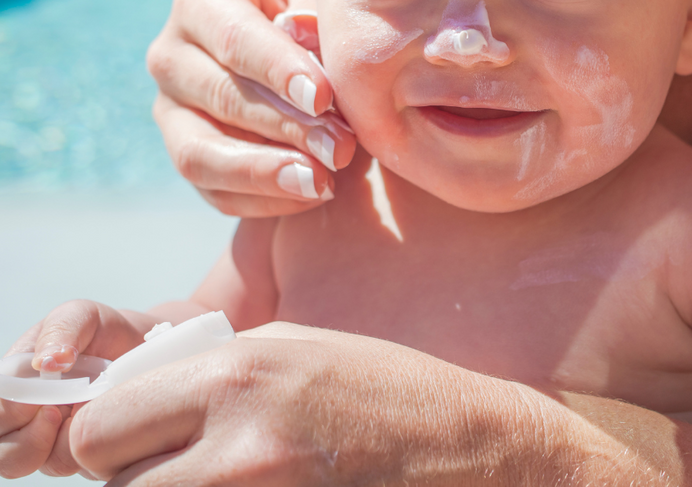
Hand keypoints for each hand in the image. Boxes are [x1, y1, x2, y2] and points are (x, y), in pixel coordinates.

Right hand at [0, 300, 152, 478]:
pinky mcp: (83, 452)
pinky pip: (83, 465)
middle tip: (58, 414)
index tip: (39, 404)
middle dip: (28, 442)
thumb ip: (61, 329)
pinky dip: (97, 448)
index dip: (9, 416)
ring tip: (87, 415)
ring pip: (43, 464)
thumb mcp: (81, 315)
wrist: (142, 347)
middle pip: (5, 453)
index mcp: (15, 385)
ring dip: (65, 446)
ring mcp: (53, 439)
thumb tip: (45, 361)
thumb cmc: (102, 331)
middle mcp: (26, 418)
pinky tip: (111, 421)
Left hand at [66, 323, 568, 485]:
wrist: (464, 448)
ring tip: (224, 473)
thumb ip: (210, 368)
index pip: (100, 426)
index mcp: (236, 375)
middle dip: (131, 471)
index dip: (110, 432)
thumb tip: (140, 392)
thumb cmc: (381, 384)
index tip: (135, 432)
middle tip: (178, 459)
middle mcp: (235, 447)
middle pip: (113, 485)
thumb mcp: (294, 345)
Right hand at [147, 0, 356, 217]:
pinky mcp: (188, 158)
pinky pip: (214, 193)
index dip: (278, 69)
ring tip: (321, 182)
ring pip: (200, 154)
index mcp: (202, 2)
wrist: (313, 59)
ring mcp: (171, 112)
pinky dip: (264, 200)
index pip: (235, 37)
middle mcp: (172, 55)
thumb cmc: (320, 21)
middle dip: (286, 127)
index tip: (323, 97)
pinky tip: (311, 194)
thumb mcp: (324, 6)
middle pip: (221, 97)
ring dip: (265, 173)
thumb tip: (304, 31)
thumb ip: (317, 20)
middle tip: (340, 148)